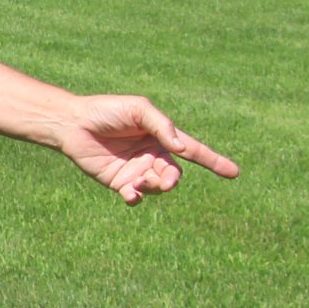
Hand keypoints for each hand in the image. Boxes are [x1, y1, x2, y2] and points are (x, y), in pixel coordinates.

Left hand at [55, 95, 239, 203]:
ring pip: (158, 187)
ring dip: (154, 187)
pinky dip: (137, 197)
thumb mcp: (138, 110)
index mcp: (162, 137)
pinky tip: (131, 194)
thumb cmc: (106, 111)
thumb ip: (162, 126)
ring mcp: (136, 171)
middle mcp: (152, 156)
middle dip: (172, 179)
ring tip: (140, 182)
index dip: (214, 161)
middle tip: (164, 179)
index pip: (194, 151)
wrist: (74, 123)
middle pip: (175, 174)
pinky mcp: (119, 182)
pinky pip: (135, 196)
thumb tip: (181, 149)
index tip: (234, 173)